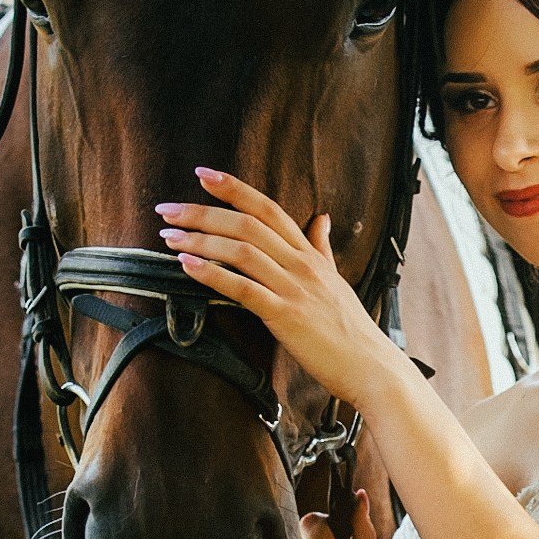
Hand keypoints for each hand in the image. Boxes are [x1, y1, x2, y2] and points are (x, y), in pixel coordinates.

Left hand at [156, 169, 396, 408]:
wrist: (370, 366)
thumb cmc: (350, 329)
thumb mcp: (336, 279)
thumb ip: (321, 247)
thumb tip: (322, 218)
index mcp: (310, 254)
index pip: (268, 208)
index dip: (234, 188)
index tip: (203, 173)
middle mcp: (301, 264)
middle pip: (247, 223)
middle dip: (202, 211)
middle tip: (167, 208)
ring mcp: (294, 289)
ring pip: (242, 250)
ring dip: (200, 239)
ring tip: (169, 237)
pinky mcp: (286, 316)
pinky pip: (243, 288)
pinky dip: (212, 274)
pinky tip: (188, 265)